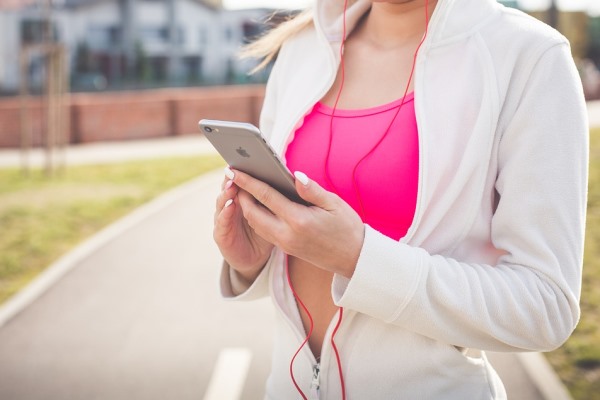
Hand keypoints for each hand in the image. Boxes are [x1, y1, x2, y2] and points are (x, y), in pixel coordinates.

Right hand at [213, 168, 273, 281]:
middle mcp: (231, 206)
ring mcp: (224, 220)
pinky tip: (230, 204)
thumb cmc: (270, 232)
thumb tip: (290, 177)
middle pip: (229, 187)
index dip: (246, 171)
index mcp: (245, 198)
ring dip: (226, 191)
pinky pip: (221, 223)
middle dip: (232, 177)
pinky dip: (224, 212)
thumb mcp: (276, 214)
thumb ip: (277, 196)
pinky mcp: (221, 235)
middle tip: (237, 166)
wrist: (255, 258)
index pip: (244, 181)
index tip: (250, 157)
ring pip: (222, 202)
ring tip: (233, 182)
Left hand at [232, 169, 364, 277]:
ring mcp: (285, 244)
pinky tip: (258, 205)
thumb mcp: (334, 204)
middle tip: (235, 177)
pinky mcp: (286, 249)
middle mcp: (287, 235)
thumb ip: (312, 190)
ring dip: (246, 207)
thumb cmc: (347, 228)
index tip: (235, 170)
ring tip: (243, 189)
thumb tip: (294, 175)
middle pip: (252, 213)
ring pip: (256, 225)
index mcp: (299, 221)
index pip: (266, 197)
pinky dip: (256, 217)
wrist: (354, 259)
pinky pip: (264, 231)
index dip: (248, 182)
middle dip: (241, 195)